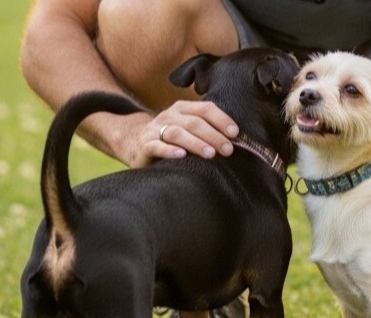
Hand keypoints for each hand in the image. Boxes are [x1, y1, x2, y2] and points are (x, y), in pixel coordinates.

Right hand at [123, 100, 239, 167]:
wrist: (132, 142)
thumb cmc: (170, 138)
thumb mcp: (187, 129)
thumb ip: (207, 130)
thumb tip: (237, 142)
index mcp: (183, 109)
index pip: (205, 109)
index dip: (221, 120)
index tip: (235, 133)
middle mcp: (170, 116)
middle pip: (194, 122)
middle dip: (213, 135)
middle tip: (228, 150)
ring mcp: (156, 129)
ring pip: (177, 133)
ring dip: (196, 143)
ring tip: (210, 154)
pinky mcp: (145, 145)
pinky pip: (157, 146)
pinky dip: (169, 150)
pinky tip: (181, 156)